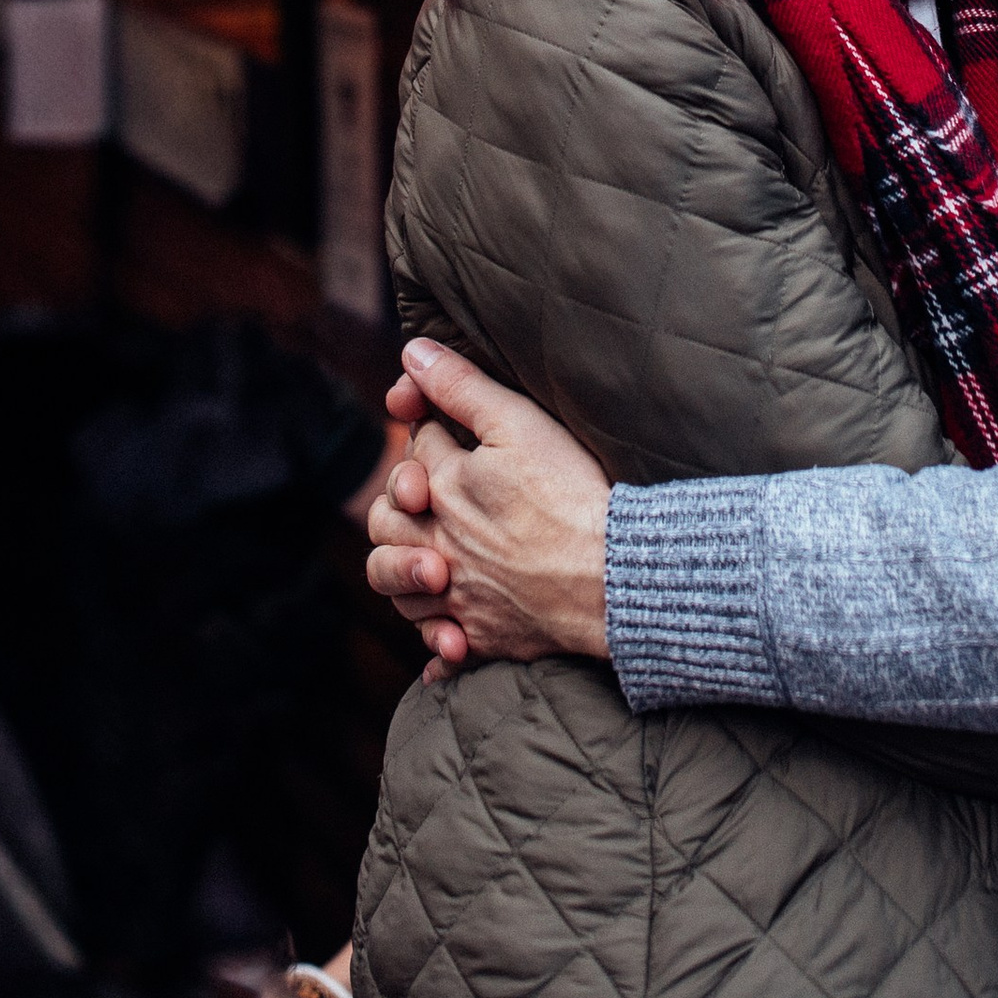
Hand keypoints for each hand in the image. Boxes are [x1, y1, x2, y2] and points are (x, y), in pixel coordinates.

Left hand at [363, 340, 613, 664]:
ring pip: (399, 587)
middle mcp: (439, 545)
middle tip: (423, 492)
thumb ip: (461, 387)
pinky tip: (447, 635)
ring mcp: (457, 596)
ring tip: (428, 555)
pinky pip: (441, 645)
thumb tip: (411, 352)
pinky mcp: (483, 636)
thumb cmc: (570, 493)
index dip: (428, 427)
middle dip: (396, 500)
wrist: (611, 577)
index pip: (416, 449)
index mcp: (444, 488)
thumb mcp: (518, 423)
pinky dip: (437, 641)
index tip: (446, 423)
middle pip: (386, 522)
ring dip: (402, 569)